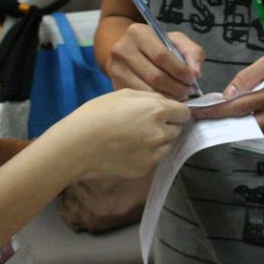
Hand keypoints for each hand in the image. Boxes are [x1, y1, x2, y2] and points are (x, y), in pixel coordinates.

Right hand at [49, 88, 190, 179]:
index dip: (175, 112)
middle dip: (167, 126)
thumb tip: (167, 104)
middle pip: (177, 130)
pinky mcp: (145, 169)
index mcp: (157, 111)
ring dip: (159, 141)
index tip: (167, 113)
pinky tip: (128, 149)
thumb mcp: (125, 94)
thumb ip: (152, 98)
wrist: (79, 143)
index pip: (184, 113)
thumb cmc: (97, 113)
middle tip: (145, 124)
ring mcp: (154, 154)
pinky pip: (154, 159)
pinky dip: (146, 154)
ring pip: (167, 146)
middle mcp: (160, 134)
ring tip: (135, 137)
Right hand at [104, 21, 204, 99]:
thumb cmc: (158, 47)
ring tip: (179, 98)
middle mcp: (122, 49)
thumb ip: (192, 53)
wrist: (130, 51)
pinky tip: (165, 101)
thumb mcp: (176, 42)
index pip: (162, 56)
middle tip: (188, 92)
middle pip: (154, 76)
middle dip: (176, 88)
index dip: (180, 71)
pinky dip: (156, 103)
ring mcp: (116, 68)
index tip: (192, 79)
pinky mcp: (115, 84)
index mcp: (138, 33)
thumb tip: (196, 72)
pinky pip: (139, 99)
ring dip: (168, 98)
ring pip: (147, 91)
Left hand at [192, 53, 263, 137]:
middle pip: (239, 120)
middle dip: (217, 118)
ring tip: (208, 116)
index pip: (241, 104)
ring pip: (243, 128)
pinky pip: (250, 131)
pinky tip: (226, 119)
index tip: (200, 110)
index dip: (219, 108)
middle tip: (197, 115)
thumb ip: (250, 74)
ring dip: (225, 123)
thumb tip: (229, 92)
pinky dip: (237, 125)